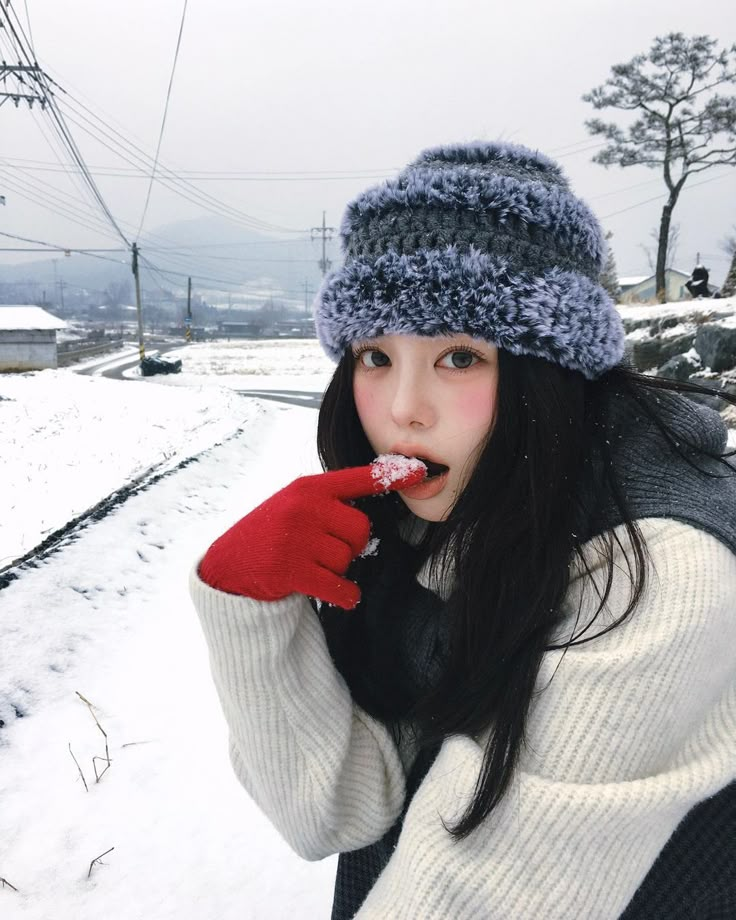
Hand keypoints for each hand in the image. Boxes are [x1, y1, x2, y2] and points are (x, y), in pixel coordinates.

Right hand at [198, 457, 425, 608]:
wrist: (229, 566)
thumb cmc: (271, 534)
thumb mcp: (294, 505)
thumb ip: (328, 502)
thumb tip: (375, 503)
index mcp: (308, 487)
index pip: (359, 478)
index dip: (393, 475)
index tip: (421, 470)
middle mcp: (303, 507)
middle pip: (361, 529)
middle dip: (350, 545)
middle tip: (323, 550)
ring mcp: (296, 537)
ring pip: (347, 559)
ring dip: (337, 570)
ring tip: (310, 566)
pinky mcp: (291, 570)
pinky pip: (340, 587)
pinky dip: (342, 596)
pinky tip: (330, 593)